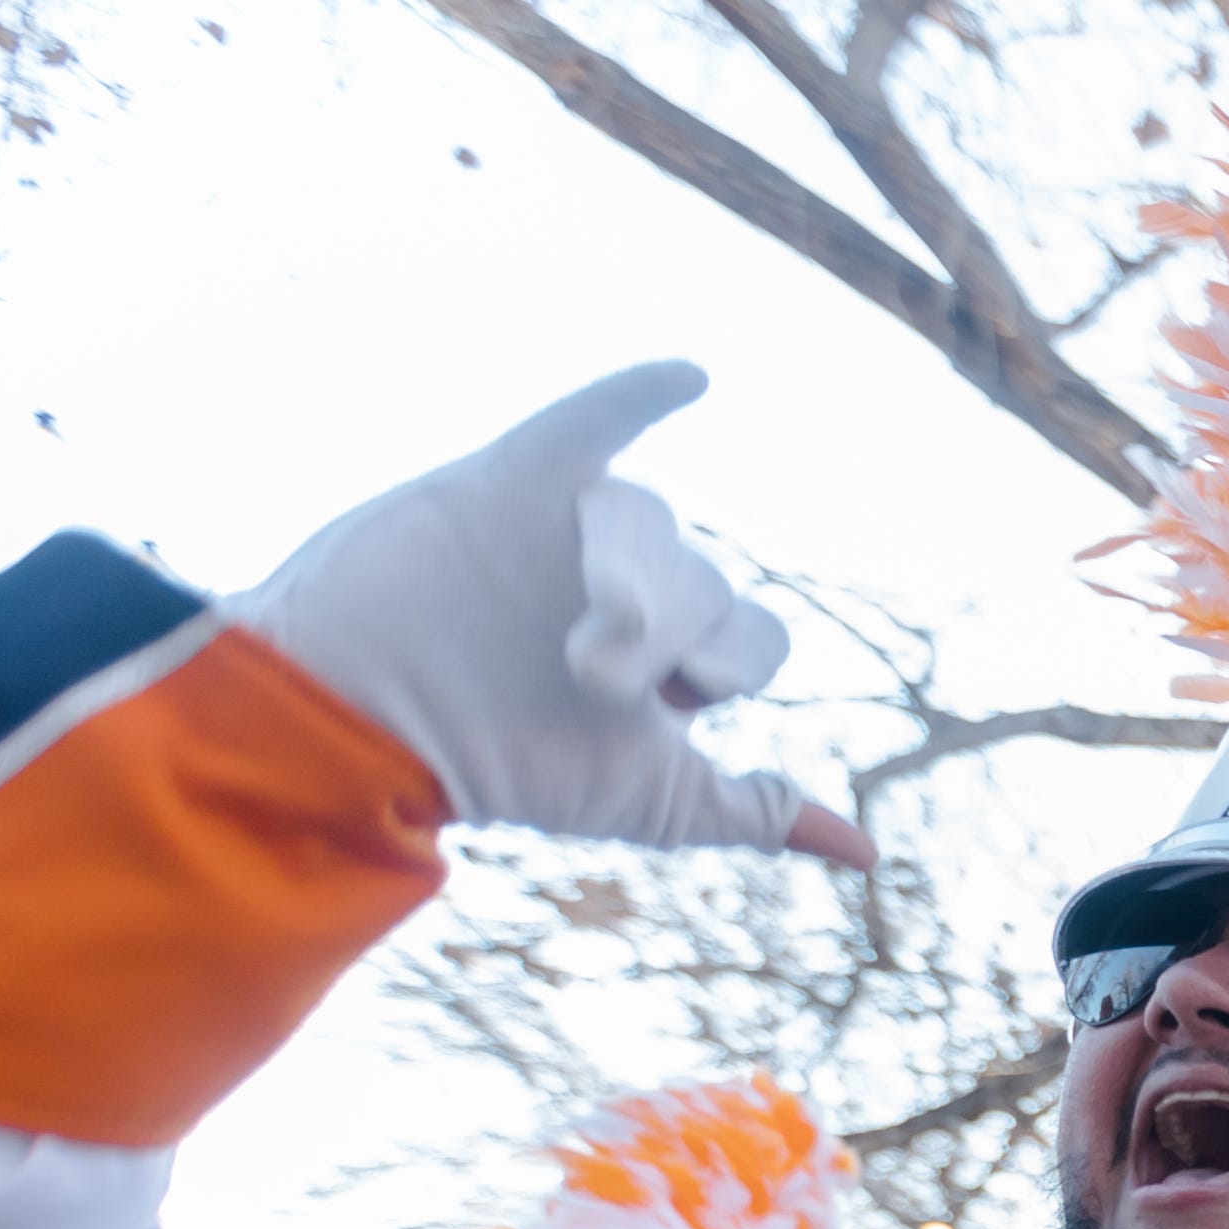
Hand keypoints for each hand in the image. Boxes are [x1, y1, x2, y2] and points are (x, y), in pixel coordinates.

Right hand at [236, 364, 865, 865]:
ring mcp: (573, 526)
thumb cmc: (503, 761)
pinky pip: (596, 417)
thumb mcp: (655, 801)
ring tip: (578, 638)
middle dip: (664, 638)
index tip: (663, 705)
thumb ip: (755, 811)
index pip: (753, 638)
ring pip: (657, 524)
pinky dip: (642, 393)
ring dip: (634, 581)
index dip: (726, 669)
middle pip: (707, 583)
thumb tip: (867, 852)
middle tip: (587, 675)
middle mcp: (629, 579)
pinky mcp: (513, 476)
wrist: (362, 719)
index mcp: (668, 650)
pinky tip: (694, 375)